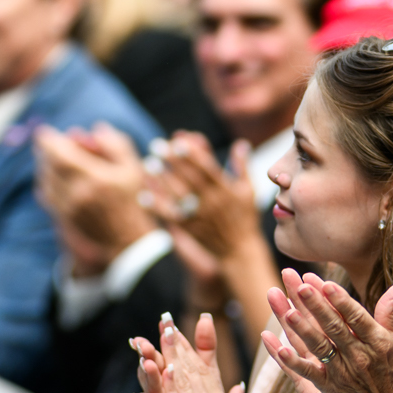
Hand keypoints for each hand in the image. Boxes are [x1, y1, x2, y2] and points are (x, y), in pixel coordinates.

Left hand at [35, 124, 159, 274]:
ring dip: (43, 166)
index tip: (44, 131)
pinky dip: (45, 183)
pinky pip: (47, 197)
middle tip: (44, 142)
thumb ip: (115, 145)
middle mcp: (77, 192)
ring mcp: (69, 208)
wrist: (129, 241)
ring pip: (45, 181)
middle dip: (44, 151)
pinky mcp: (65, 219)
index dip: (48, 140)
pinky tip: (50, 179)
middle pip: (49, 166)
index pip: (60, 154)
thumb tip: (96, 128)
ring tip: (48, 158)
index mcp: (94, 177)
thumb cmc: (133, 201)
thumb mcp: (132, 169)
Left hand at [130, 311, 256, 392]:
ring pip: (184, 381)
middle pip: (193, 369)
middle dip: (178, 343)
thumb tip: (237, 389)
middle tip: (166, 320)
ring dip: (172, 356)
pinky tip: (165, 370)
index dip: (191, 346)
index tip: (179, 328)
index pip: (204, 369)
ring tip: (162, 334)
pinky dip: (172, 387)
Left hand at [148, 134, 268, 298]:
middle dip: (172, 161)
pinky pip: (171, 216)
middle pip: (189, 178)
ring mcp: (200, 215)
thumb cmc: (244, 218)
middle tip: (156, 145)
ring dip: (162, 180)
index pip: (207, 168)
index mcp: (226, 189)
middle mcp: (212, 201)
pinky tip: (143, 196)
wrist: (239, 251)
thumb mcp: (248, 191)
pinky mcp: (190, 228)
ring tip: (149, 163)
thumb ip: (242, 166)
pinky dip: (157, 207)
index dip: (192, 155)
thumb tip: (241, 143)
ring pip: (178, 195)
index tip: (178, 141)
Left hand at [265, 270, 392, 392]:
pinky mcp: (329, 387)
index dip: (341, 300)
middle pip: (334, 328)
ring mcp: (342, 373)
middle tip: (300, 286)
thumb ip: (389, 314)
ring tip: (287, 312)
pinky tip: (278, 348)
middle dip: (317, 307)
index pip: (357, 317)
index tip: (326, 283)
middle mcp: (359, 357)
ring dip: (302, 329)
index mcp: (378, 343)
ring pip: (319, 347)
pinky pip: (308, 373)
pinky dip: (293, 361)